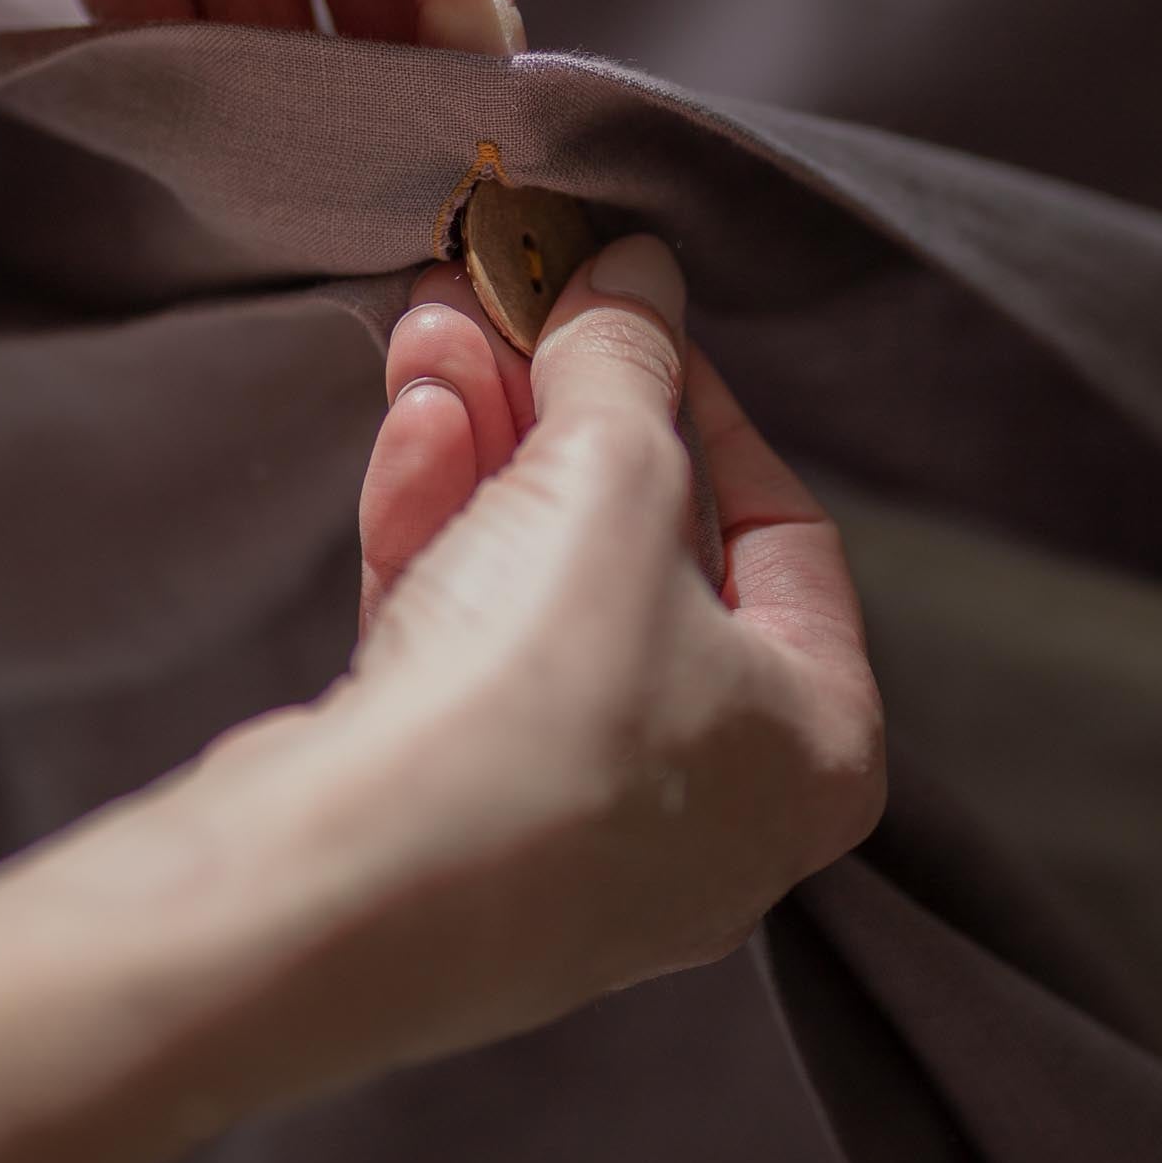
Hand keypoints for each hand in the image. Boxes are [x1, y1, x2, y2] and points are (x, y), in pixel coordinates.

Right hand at [0, 236, 877, 1162]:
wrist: (345, 892)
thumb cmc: (542, 698)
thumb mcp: (611, 476)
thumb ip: (627, 360)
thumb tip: (638, 271)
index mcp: (816, 746)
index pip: (785, 535)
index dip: (699, 400)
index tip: (624, 313)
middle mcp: (712, 808)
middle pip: (644, 557)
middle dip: (557, 413)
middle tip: (500, 301)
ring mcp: (570, 833)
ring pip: (537, 597)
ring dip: (483, 452)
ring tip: (430, 331)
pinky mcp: (445, 834)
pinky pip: (460, 655)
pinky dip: (438, 541)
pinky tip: (406, 434)